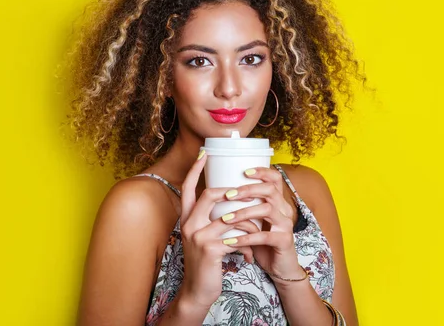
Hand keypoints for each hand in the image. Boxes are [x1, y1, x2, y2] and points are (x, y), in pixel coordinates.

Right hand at [178, 151, 256, 307]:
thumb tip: (230, 200)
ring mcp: (198, 236)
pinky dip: (247, 243)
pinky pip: (236, 236)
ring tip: (256, 234)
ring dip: (247, 224)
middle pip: (209, 195)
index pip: (187, 187)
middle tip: (245, 196)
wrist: (198, 291)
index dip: (194, 169)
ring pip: (229, 216)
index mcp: (186, 218)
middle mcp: (189, 224)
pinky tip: (249, 255)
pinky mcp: (210, 249)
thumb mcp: (204, 237)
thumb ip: (211, 219)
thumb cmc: (206, 262)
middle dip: (231, 193)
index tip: (204, 152)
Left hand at [219, 167, 304, 283]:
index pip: (274, 179)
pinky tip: (230, 241)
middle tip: (228, 195)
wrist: (280, 267)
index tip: (244, 171)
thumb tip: (217, 193)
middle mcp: (284, 209)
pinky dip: (246, 238)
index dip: (262, 172)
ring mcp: (285, 225)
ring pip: (267, 210)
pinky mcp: (284, 241)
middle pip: (270, 190)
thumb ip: (243, 207)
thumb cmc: (263, 242)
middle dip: (248, 190)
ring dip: (243, 213)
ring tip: (225, 219)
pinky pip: (264, 236)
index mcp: (278, 202)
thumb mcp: (254, 221)